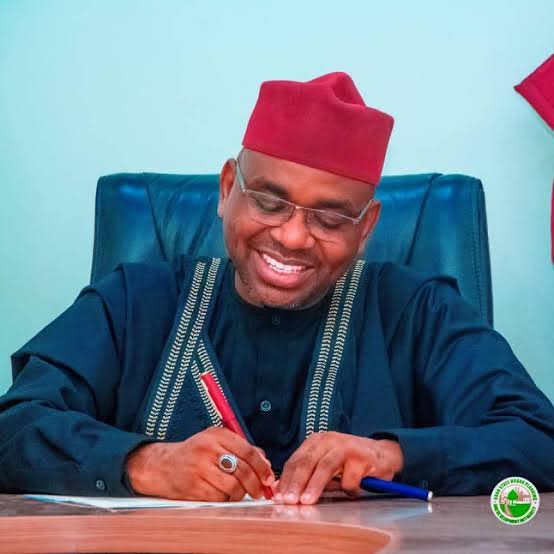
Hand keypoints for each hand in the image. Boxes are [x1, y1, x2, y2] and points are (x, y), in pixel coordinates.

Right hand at [126, 426, 274, 500]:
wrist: (163, 465)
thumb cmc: (195, 453)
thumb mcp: (217, 442)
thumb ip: (241, 448)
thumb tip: (265, 462)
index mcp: (216, 435)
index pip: (247, 450)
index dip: (262, 466)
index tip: (269, 477)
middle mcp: (208, 449)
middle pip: (242, 470)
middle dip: (255, 484)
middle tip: (260, 491)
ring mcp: (199, 468)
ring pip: (233, 486)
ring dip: (240, 493)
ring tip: (240, 493)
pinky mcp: (193, 486)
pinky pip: (219, 497)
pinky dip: (226, 499)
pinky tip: (223, 495)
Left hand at [274, 432, 403, 504]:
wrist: (383, 454)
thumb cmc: (349, 462)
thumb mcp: (325, 464)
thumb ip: (307, 474)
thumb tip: (281, 490)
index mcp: (316, 441)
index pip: (296, 460)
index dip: (286, 479)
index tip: (278, 496)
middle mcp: (329, 440)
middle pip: (307, 462)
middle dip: (296, 482)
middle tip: (288, 500)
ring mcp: (345, 446)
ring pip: (325, 467)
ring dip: (314, 486)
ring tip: (306, 501)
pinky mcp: (361, 457)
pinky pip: (349, 478)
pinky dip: (347, 489)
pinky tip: (352, 492)